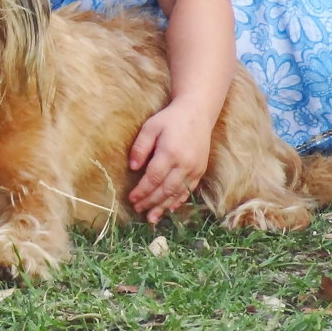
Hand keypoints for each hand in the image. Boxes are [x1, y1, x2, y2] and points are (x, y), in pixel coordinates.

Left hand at [127, 102, 212, 223]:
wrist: (197, 113)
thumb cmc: (170, 119)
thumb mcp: (151, 127)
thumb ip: (141, 147)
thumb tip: (132, 167)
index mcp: (170, 152)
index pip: (153, 178)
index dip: (142, 191)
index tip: (131, 198)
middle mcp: (184, 164)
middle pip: (165, 189)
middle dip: (150, 202)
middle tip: (138, 209)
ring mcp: (195, 169)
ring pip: (177, 193)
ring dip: (163, 207)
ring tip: (151, 218)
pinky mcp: (200, 170)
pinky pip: (188, 190)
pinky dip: (178, 201)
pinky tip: (169, 209)